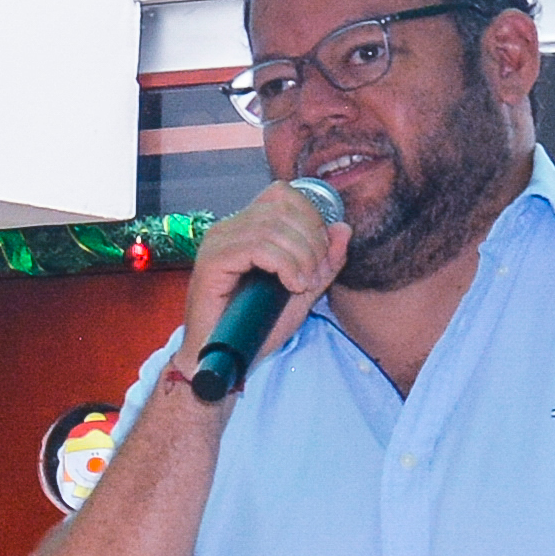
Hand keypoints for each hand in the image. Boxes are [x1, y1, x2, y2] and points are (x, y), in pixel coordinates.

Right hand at [182, 173, 357, 379]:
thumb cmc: (254, 328)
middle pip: (283, 207)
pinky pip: (258, 247)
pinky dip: (284, 265)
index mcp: (246, 228)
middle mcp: (229, 228)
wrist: (221, 361)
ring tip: (301, 284)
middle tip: (313, 275)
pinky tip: (290, 285)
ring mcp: (217, 243)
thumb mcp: (302, 292)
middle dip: (311, 240)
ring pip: (273, 227)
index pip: (283, 194)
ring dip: (300, 257)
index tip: (320, 256)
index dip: (311, 217)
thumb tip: (343, 228)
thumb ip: (324, 262)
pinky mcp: (211, 262)